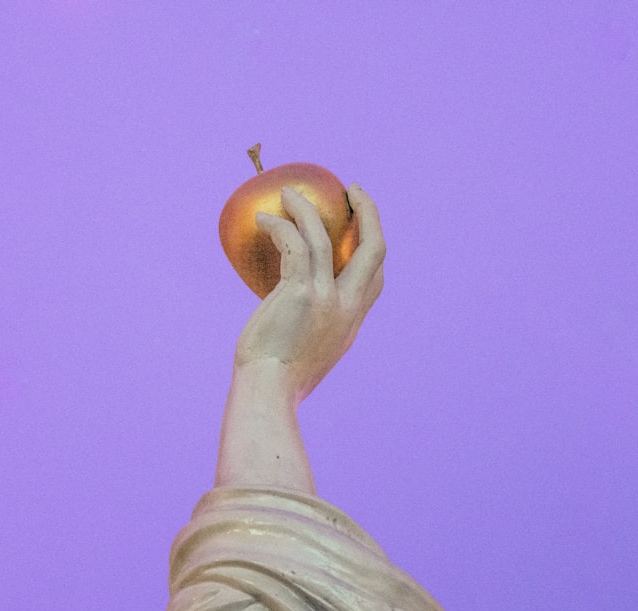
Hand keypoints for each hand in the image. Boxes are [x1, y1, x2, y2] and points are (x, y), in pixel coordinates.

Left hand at [234, 184, 385, 402]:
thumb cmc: (276, 381)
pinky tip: (261, 219)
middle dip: (369, 212)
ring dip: (307, 209)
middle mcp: (347, 308)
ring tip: (288, 192)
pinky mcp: (300, 293)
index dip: (372, 246)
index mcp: (351, 322)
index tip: (361, 224)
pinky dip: (279, 226)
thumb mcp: (306, 356)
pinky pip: (292, 244)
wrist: (269, 393)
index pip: (376, 277)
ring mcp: (326, 298)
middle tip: (352, 189)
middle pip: (374, 248)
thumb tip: (287, 317)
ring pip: (324, 238)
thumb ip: (309, 333)